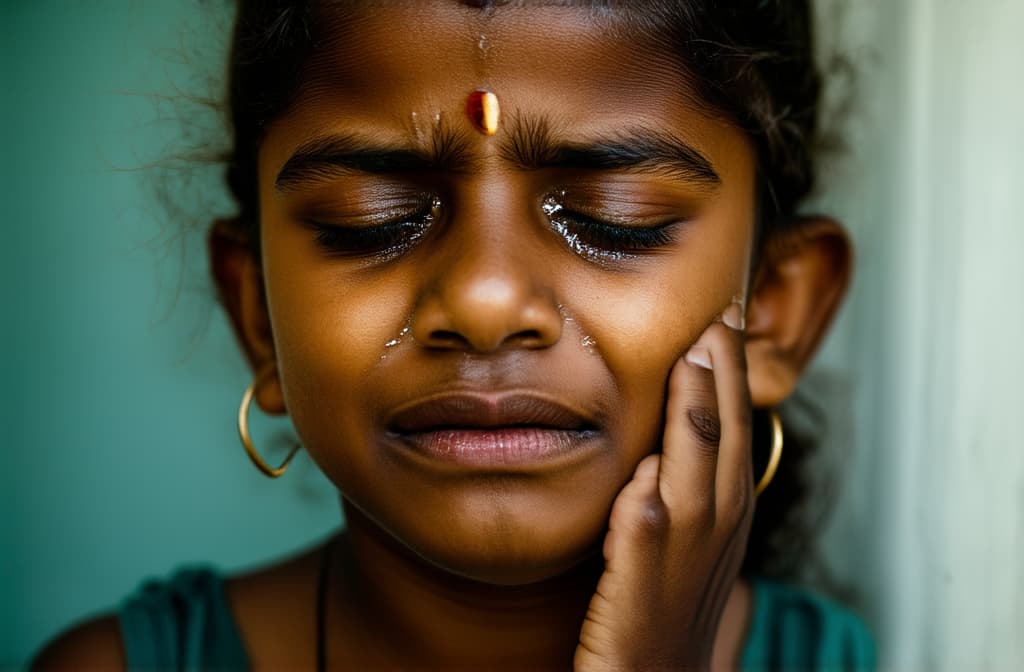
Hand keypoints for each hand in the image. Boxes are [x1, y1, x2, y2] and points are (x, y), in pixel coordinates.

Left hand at [575, 321, 754, 670]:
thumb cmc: (674, 608)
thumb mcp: (697, 541)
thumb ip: (694, 491)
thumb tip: (676, 447)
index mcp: (730, 506)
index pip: (736, 425)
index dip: (731, 373)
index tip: (724, 321)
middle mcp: (718, 518)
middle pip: (725, 427)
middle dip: (723, 368)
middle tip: (718, 313)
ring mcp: (683, 539)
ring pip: (696, 455)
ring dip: (697, 400)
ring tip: (693, 348)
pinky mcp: (641, 564)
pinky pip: (644, 510)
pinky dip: (650, 479)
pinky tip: (648, 453)